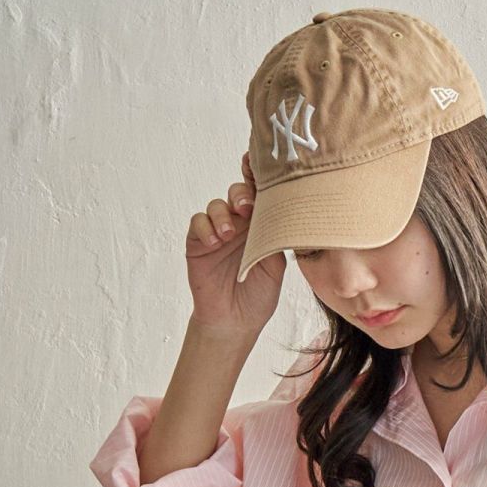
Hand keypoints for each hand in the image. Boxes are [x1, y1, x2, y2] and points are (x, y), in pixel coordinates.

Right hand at [186, 151, 285, 337]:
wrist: (236, 322)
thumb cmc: (258, 296)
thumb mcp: (276, 266)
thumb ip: (277, 238)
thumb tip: (288, 212)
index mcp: (261, 226)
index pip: (259, 195)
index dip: (258, 177)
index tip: (258, 164)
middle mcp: (239, 224)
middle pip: (237, 193)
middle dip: (241, 194)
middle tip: (246, 208)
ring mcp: (217, 232)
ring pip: (216, 206)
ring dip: (223, 215)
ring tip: (229, 234)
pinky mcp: (198, 243)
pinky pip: (198, 223)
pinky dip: (206, 228)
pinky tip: (215, 241)